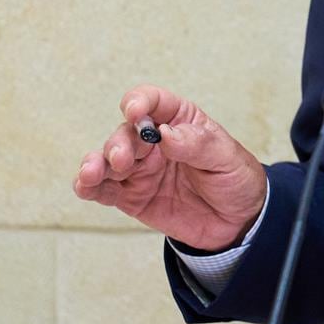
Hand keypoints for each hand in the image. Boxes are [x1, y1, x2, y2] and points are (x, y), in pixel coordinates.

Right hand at [72, 85, 267, 252]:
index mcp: (179, 120)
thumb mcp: (227, 158)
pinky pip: (104, 189)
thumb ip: (197, 145)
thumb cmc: (235, 179)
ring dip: (96, 163)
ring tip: (91, 173)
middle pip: (125, 133)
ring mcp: (140, 169)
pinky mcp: (131, 196)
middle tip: (122, 159)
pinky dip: (89, 186)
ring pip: (107, 160)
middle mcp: (153, 141)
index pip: (153, 102)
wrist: (238, 222)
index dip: (139, 102)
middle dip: (118, 144)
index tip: (134, 111)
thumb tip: (166, 134)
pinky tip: (84, 186)